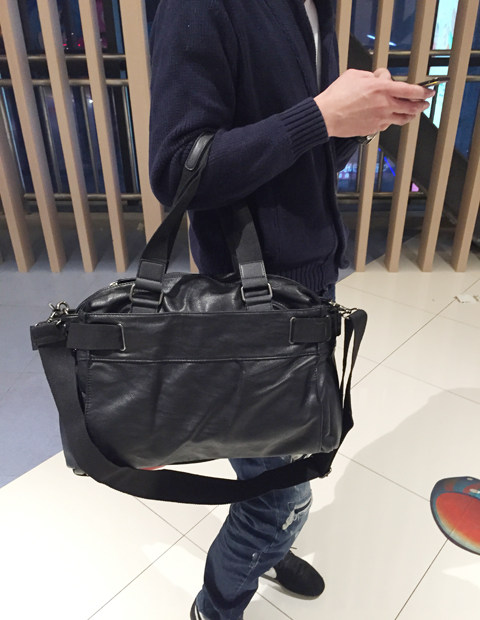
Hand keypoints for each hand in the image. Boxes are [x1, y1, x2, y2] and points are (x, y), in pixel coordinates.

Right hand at [315, 68, 433, 137]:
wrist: (327, 115)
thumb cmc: (338, 95)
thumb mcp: (355, 75)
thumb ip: (372, 76)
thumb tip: (380, 78)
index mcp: (382, 88)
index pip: (411, 90)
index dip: (423, 91)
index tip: (429, 91)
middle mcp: (385, 105)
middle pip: (411, 107)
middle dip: (420, 105)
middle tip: (424, 104)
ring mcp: (380, 119)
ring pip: (402, 119)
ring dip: (409, 115)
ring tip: (412, 113)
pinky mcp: (373, 129)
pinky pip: (386, 125)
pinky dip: (390, 121)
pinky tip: (388, 119)